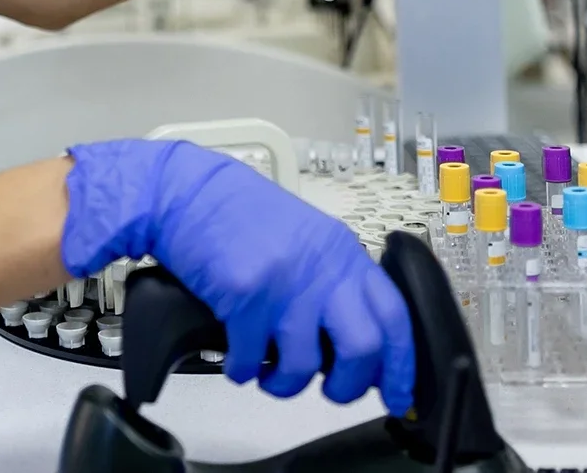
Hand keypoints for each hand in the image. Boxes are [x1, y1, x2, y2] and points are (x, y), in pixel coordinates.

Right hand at [61, 141, 414, 412]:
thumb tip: (354, 344)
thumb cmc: (240, 216)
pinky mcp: (244, 295)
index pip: (393, 316)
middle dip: (348, 385)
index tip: (397, 394)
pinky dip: (242, 370)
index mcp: (343, 253)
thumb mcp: (306, 240)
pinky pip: (251, 360)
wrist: (186, 192)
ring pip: (305, 365)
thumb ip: (334, 281)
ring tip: (270, 375)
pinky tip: (236, 358)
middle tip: (330, 391)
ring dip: (285, 384)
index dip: (400, 363)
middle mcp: (321, 267)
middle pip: (362, 348)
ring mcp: (284, 282)